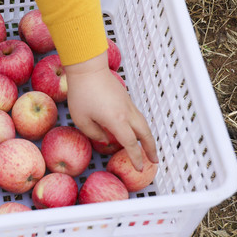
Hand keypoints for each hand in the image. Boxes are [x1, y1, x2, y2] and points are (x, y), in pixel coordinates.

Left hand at [64, 51, 157, 170]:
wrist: (87, 69)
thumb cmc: (81, 93)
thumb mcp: (81, 119)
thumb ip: (94, 133)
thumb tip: (106, 140)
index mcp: (117, 120)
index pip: (130, 143)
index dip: (136, 157)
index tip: (140, 168)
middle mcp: (127, 113)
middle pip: (145, 133)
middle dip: (151, 148)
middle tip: (155, 161)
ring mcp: (127, 104)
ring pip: (143, 123)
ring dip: (147, 137)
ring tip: (148, 148)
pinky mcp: (125, 98)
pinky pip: (137, 116)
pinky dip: (140, 127)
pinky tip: (135, 131)